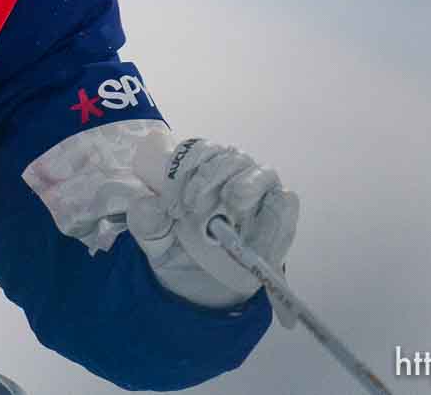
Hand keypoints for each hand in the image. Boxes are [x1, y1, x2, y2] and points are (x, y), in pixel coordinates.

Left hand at [128, 134, 298, 319]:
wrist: (203, 280)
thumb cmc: (179, 245)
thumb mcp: (154, 235)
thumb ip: (146, 220)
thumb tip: (148, 203)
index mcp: (204, 166)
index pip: (200, 150)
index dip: (187, 166)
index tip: (173, 199)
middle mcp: (236, 171)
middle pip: (231, 157)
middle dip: (211, 176)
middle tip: (192, 206)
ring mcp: (262, 191)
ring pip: (263, 173)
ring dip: (246, 186)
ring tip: (232, 205)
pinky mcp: (281, 214)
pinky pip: (284, 205)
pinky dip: (273, 219)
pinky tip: (254, 240)